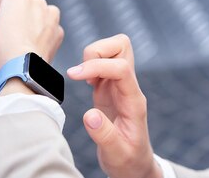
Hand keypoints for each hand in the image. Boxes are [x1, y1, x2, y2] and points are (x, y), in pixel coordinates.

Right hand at [0, 0, 63, 70]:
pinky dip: (33, 43)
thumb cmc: (6, 47)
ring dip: (16, 36)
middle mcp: (39, 1)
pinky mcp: (58, 32)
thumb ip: (0, 21)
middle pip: (13, 16)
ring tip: (7, 51)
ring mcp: (51, 16)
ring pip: (28, 24)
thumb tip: (8, 31)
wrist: (25, 66)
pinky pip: (42, 36)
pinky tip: (24, 53)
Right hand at [67, 34, 161, 177]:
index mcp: (134, 101)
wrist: (134, 164)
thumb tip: (89, 115)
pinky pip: (104, 61)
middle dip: (97, 50)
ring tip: (83, 77)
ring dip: (93, 55)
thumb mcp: (116, 154)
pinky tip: (85, 81)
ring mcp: (120, 85)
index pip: (121, 68)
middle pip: (122, 45)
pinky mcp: (110, 87)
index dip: (97, 65)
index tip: (74, 75)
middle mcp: (129, 87)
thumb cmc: (128, 160)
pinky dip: (90, 63)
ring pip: (113, 49)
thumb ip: (104, 135)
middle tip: (83, 73)